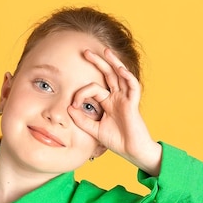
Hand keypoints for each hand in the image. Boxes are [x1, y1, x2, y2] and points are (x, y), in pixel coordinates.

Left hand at [68, 48, 161, 175]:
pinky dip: (127, 77)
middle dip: (98, 62)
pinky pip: (132, 87)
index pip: (93, 89)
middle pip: (108, 74)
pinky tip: (120, 69)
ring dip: (113, 62)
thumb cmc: (116, 141)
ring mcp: (126, 99)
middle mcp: (117, 97)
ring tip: (105, 51)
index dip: (81, 93)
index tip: (72, 104)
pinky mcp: (133, 104)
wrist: (132, 151)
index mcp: (108, 102)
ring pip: (120, 76)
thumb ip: (82, 120)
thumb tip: (68, 108)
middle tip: (86, 52)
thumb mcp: (94, 130)